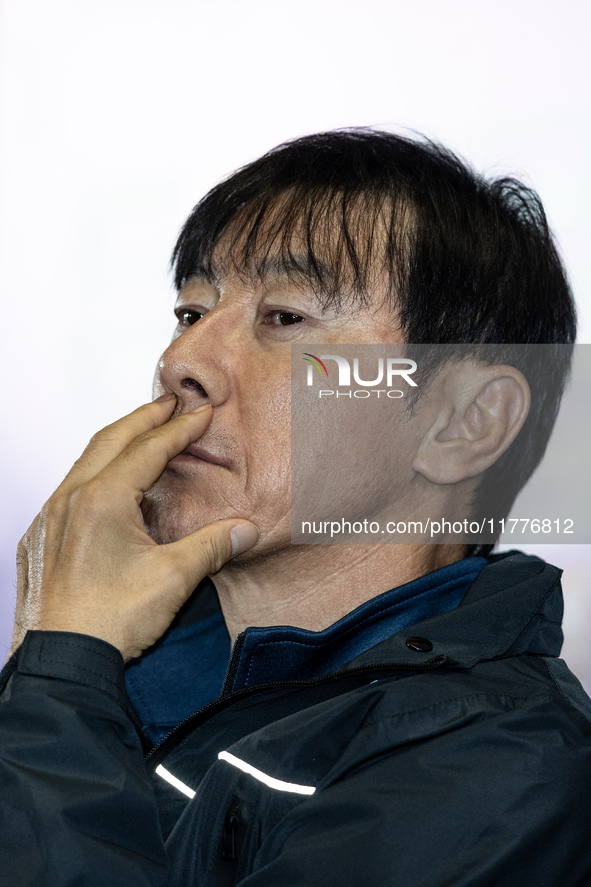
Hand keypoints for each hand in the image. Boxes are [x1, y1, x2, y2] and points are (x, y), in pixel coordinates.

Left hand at [9, 395, 258, 661]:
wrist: (65, 660)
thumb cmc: (109, 620)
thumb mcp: (174, 578)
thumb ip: (212, 545)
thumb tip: (245, 530)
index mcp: (103, 498)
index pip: (149, 448)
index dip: (180, 428)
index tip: (201, 413)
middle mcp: (72, 499)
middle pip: (113, 439)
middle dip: (145, 417)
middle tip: (170, 403)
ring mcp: (53, 517)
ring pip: (87, 459)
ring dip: (119, 440)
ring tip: (143, 432)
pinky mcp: (44, 537)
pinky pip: (72, 485)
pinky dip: (98, 468)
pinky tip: (111, 481)